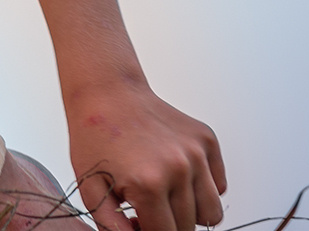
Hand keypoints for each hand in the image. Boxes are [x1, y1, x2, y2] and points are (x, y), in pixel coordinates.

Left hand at [67, 74, 225, 230]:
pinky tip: (175, 173)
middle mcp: (178, 169)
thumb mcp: (90, 186)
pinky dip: (202, 188)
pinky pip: (218, 185)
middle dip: (168, 225)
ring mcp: (196, 153)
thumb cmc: (94, 136)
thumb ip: (112, 225)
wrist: (106, 91)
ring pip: (212, 212)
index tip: (140, 224)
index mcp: (148, 184)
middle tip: (147, 208)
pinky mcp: (207, 140)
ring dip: (190, 212)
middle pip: (189, 227)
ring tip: (164, 195)